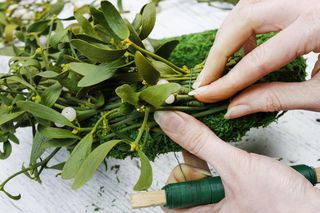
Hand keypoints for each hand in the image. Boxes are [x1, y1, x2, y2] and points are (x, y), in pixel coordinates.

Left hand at [154, 111, 319, 211]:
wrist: (315, 211)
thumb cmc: (284, 204)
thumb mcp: (235, 167)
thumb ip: (200, 144)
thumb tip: (169, 121)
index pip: (169, 200)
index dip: (173, 174)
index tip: (181, 149)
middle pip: (185, 186)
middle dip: (192, 162)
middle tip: (199, 140)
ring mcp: (224, 207)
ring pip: (202, 179)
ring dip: (205, 158)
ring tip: (214, 143)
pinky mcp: (236, 198)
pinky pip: (218, 178)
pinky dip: (218, 161)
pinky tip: (225, 152)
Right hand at [190, 0, 319, 118]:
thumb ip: (275, 98)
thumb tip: (235, 106)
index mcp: (319, 26)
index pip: (258, 60)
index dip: (227, 81)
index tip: (205, 94)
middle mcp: (308, 1)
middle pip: (244, 17)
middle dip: (219, 52)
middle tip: (207, 79)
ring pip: (247, 7)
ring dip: (230, 38)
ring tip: (227, 67)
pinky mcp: (298, 0)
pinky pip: (260, 6)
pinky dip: (246, 30)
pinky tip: (249, 51)